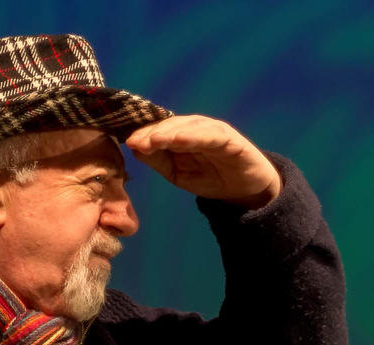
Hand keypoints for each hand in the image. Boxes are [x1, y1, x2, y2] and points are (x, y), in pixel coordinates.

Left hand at [124, 115, 281, 209]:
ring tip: (153, 139)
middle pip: (170, 125)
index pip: (159, 129)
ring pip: (188, 126)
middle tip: (134, 140)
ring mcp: (213, 131)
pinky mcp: (230, 139)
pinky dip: (194, 135)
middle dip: (151, 132)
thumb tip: (136, 149)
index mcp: (181, 134)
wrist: (246, 191)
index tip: (127, 141)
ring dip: (169, 132)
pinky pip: (210, 135)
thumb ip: (159, 161)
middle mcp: (195, 128)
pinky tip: (179, 139)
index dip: (143, 134)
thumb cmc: (211, 179)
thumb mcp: (178, 174)